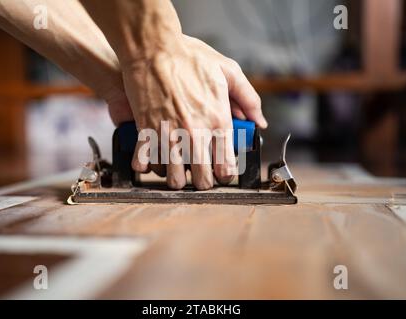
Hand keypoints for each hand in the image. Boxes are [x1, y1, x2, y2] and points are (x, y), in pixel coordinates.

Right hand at [122, 35, 266, 189]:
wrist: (152, 49)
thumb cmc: (189, 58)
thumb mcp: (228, 71)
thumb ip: (249, 99)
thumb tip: (259, 122)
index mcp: (218, 121)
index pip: (226, 168)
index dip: (225, 176)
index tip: (221, 173)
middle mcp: (195, 133)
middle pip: (201, 180)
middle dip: (202, 182)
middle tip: (200, 174)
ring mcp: (169, 134)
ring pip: (172, 178)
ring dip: (175, 176)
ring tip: (177, 168)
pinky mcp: (146, 131)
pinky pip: (146, 162)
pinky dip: (149, 165)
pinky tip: (154, 157)